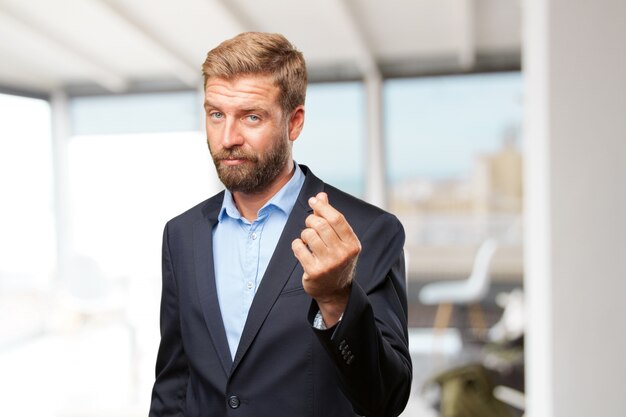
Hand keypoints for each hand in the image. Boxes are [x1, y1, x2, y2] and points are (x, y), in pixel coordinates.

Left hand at [291, 192, 360, 326]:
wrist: (334, 291)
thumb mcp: (340, 240)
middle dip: (311, 220)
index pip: (337, 218)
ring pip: (308, 235)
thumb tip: (321, 195)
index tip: (313, 200)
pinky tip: (302, 250)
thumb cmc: (336, 259)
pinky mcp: (314, 271)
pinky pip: (298, 247)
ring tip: (308, 240)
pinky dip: (297, 245)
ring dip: (304, 234)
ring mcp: (329, 264)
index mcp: (353, 244)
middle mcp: (343, 254)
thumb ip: (331, 217)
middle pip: (321, 225)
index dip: (323, 206)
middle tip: (310, 224)